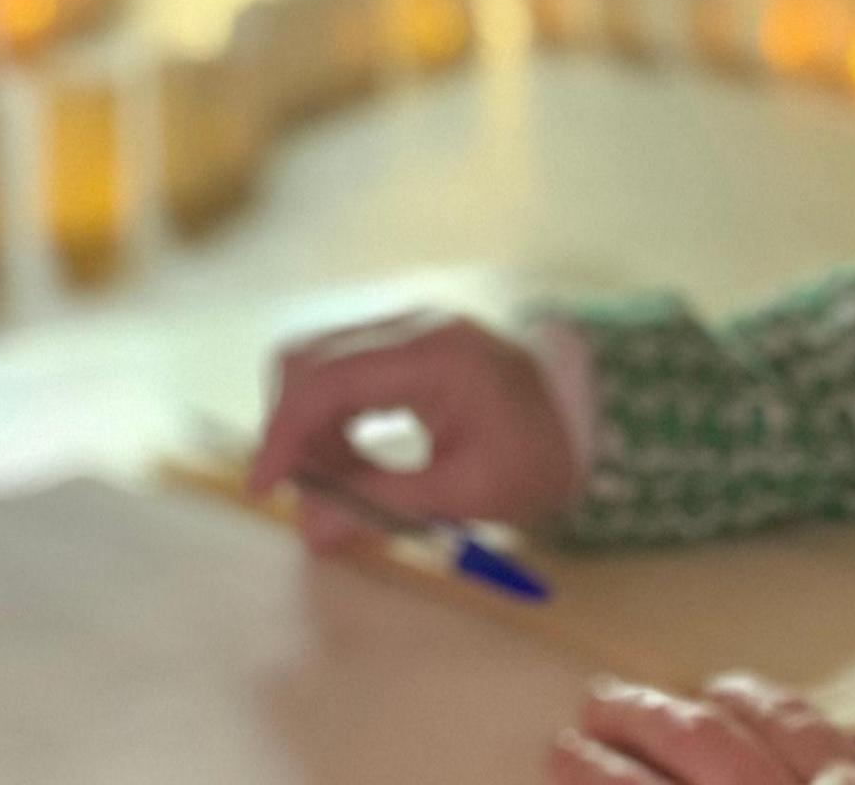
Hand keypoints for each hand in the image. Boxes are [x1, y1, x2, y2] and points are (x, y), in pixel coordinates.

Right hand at [248, 310, 581, 550]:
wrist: (589, 420)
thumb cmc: (539, 456)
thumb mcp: (465, 491)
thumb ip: (381, 503)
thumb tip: (308, 530)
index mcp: (432, 354)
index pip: (325, 381)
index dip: (283, 435)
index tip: (265, 488)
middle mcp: (412, 324)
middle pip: (307, 358)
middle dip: (292, 427)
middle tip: (309, 490)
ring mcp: (408, 326)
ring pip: (317, 361)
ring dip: (309, 423)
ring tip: (338, 482)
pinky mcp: (406, 341)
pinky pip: (343, 368)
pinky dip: (331, 414)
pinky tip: (354, 458)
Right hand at [550, 674, 854, 784]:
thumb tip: (616, 776)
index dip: (593, 772)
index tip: (560, 751)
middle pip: (695, 744)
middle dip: (636, 720)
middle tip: (594, 708)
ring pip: (751, 725)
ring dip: (692, 704)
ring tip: (653, 697)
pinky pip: (814, 727)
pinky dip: (768, 704)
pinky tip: (739, 696)